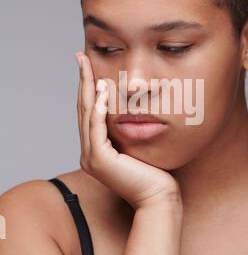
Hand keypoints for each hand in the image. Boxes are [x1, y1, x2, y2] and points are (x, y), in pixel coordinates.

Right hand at [76, 51, 180, 209]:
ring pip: (86, 115)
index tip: (88, 65)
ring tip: (88, 65)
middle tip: (80, 57)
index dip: (87, 87)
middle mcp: (88, 153)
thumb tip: (131, 107)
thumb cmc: (154, 172)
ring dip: (87, 88)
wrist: (159, 197)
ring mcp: (91, 158)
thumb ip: (128, 130)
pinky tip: (100, 91)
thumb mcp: (137, 145)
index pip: (89, 112)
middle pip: (83, 109)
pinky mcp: (99, 161)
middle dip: (82, 81)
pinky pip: (96, 129)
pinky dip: (97, 109)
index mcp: (95, 149)